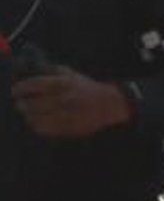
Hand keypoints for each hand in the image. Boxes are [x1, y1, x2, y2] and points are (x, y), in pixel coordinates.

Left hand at [12, 73, 133, 138]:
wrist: (110, 104)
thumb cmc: (89, 88)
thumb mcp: (72, 74)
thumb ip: (53, 72)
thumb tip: (34, 71)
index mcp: (62, 84)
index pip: (32, 86)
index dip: (20, 89)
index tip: (16, 91)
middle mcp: (62, 99)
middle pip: (31, 104)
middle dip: (23, 104)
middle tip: (21, 104)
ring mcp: (65, 115)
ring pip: (36, 118)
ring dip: (29, 116)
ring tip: (28, 114)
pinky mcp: (68, 127)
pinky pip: (46, 129)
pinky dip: (37, 126)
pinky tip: (36, 122)